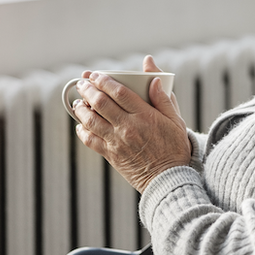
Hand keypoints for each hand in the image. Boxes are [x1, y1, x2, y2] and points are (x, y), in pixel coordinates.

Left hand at [71, 55, 190, 191]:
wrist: (169, 179)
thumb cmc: (174, 148)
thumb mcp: (176, 120)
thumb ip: (164, 98)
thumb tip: (154, 79)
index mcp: (145, 115)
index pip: (119, 92)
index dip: (105, 80)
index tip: (97, 75)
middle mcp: (127, 127)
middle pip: (101, 103)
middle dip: (88, 89)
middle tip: (83, 83)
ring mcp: (117, 142)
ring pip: (91, 120)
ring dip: (81, 108)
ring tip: (78, 102)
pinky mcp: (111, 155)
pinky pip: (90, 140)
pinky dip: (82, 130)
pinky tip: (80, 124)